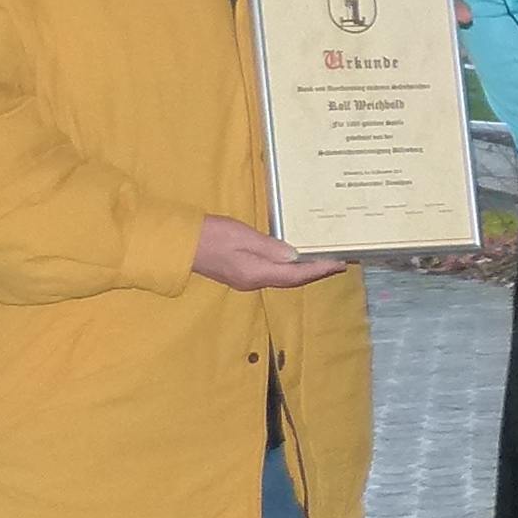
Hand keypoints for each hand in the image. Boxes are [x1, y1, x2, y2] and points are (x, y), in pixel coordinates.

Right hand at [193, 213, 348, 290]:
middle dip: (314, 273)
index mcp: (256, 273)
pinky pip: (270, 274)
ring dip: (301, 272)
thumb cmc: (210, 236)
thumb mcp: (242, 236)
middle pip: (290, 280)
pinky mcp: (239, 273)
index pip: (295, 275)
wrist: (180, 245)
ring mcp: (245, 279)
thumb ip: (269, 247)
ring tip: (319, 262)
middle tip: (335, 264)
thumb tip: (293, 256)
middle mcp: (253, 282)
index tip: (338, 264)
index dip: (318, 270)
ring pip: (281, 278)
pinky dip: (286, 269)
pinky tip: (291, 260)